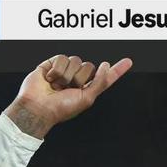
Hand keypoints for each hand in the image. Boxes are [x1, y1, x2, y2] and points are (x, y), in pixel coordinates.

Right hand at [4, 54, 132, 137]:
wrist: (37, 108)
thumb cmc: (61, 108)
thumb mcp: (86, 98)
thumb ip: (100, 82)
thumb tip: (106, 64)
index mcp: (87, 89)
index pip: (105, 77)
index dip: (117, 70)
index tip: (128, 61)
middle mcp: (77, 79)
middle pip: (89, 66)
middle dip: (79, 78)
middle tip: (67, 89)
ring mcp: (65, 71)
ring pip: (75, 60)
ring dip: (66, 75)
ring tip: (56, 86)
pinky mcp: (52, 64)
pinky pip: (62, 58)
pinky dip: (56, 70)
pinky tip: (49, 79)